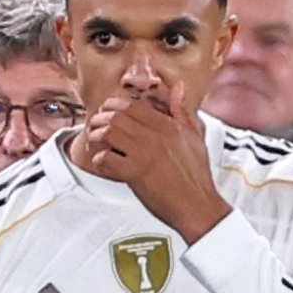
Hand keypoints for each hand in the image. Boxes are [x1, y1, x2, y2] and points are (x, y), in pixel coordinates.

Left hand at [80, 83, 231, 242]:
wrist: (198, 205)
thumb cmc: (196, 175)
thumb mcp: (195, 136)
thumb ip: (182, 111)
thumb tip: (178, 87)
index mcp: (168, 126)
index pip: (133, 105)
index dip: (114, 105)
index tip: (107, 109)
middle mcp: (155, 136)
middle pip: (117, 116)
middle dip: (100, 119)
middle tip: (95, 125)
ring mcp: (144, 154)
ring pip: (109, 133)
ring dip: (96, 137)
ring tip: (95, 143)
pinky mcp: (135, 173)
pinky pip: (107, 158)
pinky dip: (99, 159)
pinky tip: (101, 162)